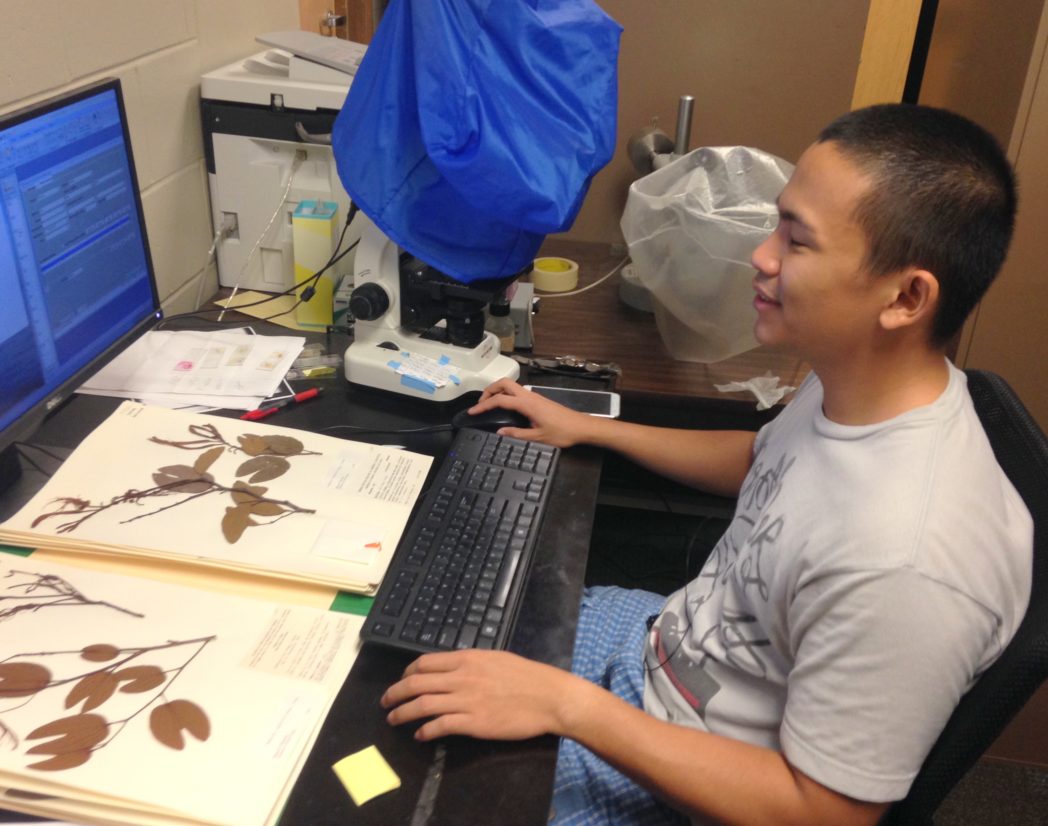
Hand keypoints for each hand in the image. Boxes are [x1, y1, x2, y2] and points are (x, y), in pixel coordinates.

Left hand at [381, 650, 574, 740]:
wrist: (548, 697)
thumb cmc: (526, 676)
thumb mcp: (495, 658)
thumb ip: (471, 663)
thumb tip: (452, 668)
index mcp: (466, 659)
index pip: (424, 663)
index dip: (406, 673)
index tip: (401, 681)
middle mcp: (462, 678)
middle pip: (416, 683)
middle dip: (394, 693)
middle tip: (385, 702)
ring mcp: (467, 701)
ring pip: (423, 705)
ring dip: (403, 713)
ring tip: (393, 720)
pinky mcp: (474, 723)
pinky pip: (440, 726)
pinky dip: (425, 731)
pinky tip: (420, 736)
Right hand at [471, 379, 594, 446]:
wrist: (581, 427)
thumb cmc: (562, 432)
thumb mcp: (538, 437)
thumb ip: (517, 434)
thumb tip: (499, 432)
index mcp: (527, 404)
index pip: (499, 400)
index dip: (483, 405)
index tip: (473, 411)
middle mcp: (529, 396)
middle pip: (504, 384)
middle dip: (489, 390)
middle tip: (480, 404)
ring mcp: (534, 396)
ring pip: (511, 386)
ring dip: (497, 391)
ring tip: (489, 404)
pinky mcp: (538, 400)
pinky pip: (517, 392)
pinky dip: (506, 395)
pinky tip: (504, 407)